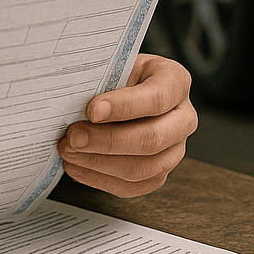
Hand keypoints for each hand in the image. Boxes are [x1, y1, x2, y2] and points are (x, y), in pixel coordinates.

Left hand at [57, 53, 196, 196]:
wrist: (123, 94)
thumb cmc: (119, 78)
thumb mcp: (115, 67)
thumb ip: (103, 83)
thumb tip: (73, 102)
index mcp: (176, 82)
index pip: (156, 98)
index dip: (124, 106)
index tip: (91, 110)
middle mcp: (183, 119)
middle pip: (152, 139)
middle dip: (106, 141)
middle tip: (73, 137)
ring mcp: (174, 150)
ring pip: (142, 168)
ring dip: (99, 163)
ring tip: (70, 151)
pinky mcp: (158, 174)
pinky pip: (131, 186)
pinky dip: (99, 179)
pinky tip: (77, 165)